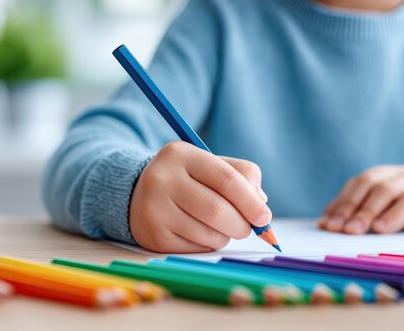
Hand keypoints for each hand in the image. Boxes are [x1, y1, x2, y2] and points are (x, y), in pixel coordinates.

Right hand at [129, 141, 270, 252]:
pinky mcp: (153, 236)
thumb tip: (261, 203)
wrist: (139, 193)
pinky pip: (195, 249)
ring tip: (220, 227)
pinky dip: (208, 245)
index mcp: (182, 155)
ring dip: (225, 236)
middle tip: (248, 228)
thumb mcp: (211, 164)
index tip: (264, 217)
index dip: (251, 201)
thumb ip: (242, 176)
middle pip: (217, 211)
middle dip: (242, 225)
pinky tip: (200, 233)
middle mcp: (162, 179)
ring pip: (208, 234)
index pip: (226, 179)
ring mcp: (154, 209)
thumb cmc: (187, 179)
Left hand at [318, 165, 403, 234]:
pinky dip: (394, 214)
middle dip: (350, 206)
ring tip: (355, 230)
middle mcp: (396, 173)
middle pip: (368, 183)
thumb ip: (362, 216)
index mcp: (381, 175)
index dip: (340, 203)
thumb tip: (328, 224)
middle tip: (338, 228)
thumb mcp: (386, 215)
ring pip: (387, 190)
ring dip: (369, 211)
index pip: (356, 185)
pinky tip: (382, 228)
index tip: (326, 224)